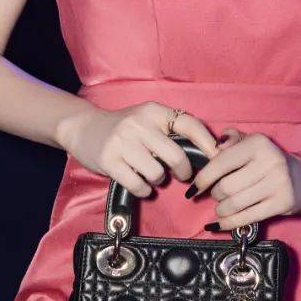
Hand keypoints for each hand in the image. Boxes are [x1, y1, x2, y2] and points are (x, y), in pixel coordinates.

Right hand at [58, 101, 223, 196]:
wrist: (83, 128)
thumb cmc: (124, 128)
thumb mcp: (148, 119)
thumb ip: (172, 130)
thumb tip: (211, 150)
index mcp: (154, 111)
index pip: (189, 125)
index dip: (208, 143)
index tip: (217, 158)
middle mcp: (139, 124)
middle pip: (177, 156)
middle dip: (183, 171)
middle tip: (181, 174)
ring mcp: (122, 142)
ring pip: (157, 174)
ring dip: (158, 180)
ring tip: (150, 173)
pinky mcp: (109, 160)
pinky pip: (139, 185)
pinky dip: (143, 189)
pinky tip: (139, 183)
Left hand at [187, 130, 300, 229]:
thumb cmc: (268, 161)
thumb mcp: (251, 143)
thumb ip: (231, 140)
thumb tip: (214, 146)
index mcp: (257, 143)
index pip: (221, 163)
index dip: (202, 179)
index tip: (192, 190)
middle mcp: (269, 161)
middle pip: (226, 187)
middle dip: (215, 195)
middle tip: (217, 195)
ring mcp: (277, 183)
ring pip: (234, 204)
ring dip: (221, 210)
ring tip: (221, 209)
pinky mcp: (282, 203)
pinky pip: (247, 218)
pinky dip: (228, 224)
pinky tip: (218, 225)